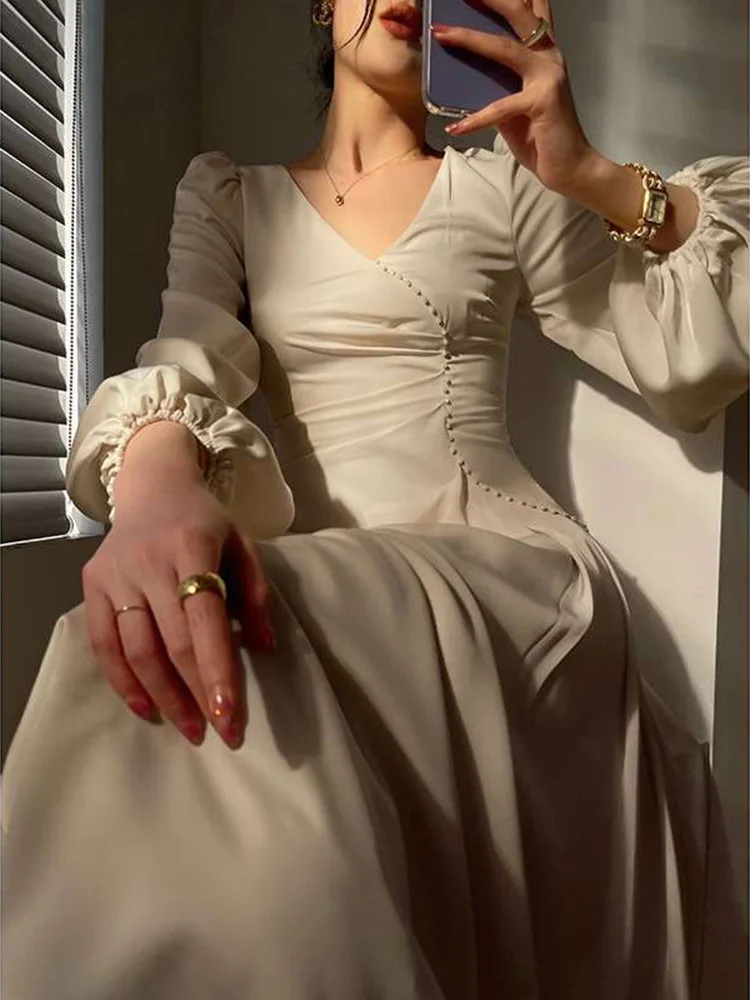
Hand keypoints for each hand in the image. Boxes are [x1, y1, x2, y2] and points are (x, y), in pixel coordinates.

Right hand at [82, 476, 273, 749]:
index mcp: (192, 547)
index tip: (229, 715)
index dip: (217, 670)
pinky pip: (104, 646)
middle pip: (172, 642)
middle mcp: (149, 562)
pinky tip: (147, 709)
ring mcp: (115, 575)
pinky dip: (124, 682)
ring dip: (164, 697)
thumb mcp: (243, 544)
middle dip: (198, 693)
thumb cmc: (206, 523)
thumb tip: (263, 648)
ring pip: (136, 651)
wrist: (154, 488)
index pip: (205, 619)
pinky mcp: (92, 585)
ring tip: (190, 728)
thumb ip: (256, 594)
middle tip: (219, 732)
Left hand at [430, 0, 597, 193]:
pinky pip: (501, 107)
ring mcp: (548, 76)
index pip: (529, 13)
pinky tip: (455, 127)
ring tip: (441, 34)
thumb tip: (464, 74)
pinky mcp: (543, 102)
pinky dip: (476, 118)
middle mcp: (549, 56)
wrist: (570, 166)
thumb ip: (497, 84)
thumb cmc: (541, 135)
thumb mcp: (514, 104)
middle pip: (519, 15)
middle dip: (491, 0)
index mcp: (544, 53)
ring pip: (504, 48)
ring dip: (469, 39)